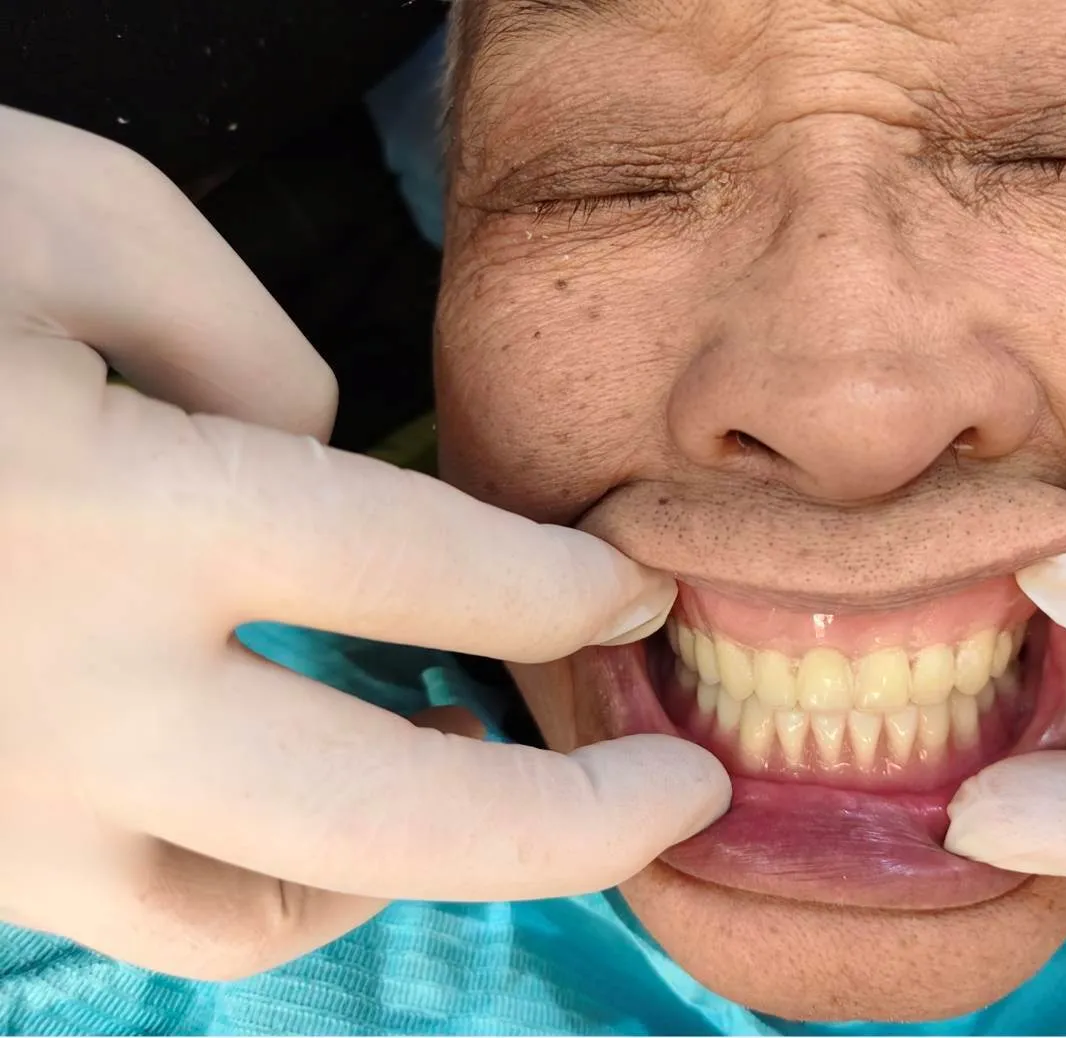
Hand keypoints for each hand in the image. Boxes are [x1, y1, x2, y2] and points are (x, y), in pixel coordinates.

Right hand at [0, 106, 727, 979]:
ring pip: (255, 915)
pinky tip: (298, 787)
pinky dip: (261, 876)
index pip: (422, 571)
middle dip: (573, 820)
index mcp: (111, 511)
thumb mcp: (58, 217)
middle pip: (389, 818)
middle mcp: (65, 694)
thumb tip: (322, 458)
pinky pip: (142, 906)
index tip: (637, 591)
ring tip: (475, 774)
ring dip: (405, 867)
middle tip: (687, 792)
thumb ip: (239, 334)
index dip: (561, 588)